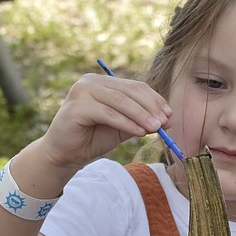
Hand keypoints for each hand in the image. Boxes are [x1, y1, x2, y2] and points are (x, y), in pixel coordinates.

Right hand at [41, 73, 171, 168]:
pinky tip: (140, 132)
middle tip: (165, 122)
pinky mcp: (77, 106)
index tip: (169, 114)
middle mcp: (91, 82)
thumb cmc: (92, 138)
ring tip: (156, 128)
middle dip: (150, 107)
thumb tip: (166, 119)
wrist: (65, 154)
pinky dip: (127, 122)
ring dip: (141, 115)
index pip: (134, 86)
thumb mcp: (122, 127)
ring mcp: (82, 91)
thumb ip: (140, 120)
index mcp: (103, 82)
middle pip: (129, 91)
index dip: (154, 99)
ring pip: (120, 101)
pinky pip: (108, 113)